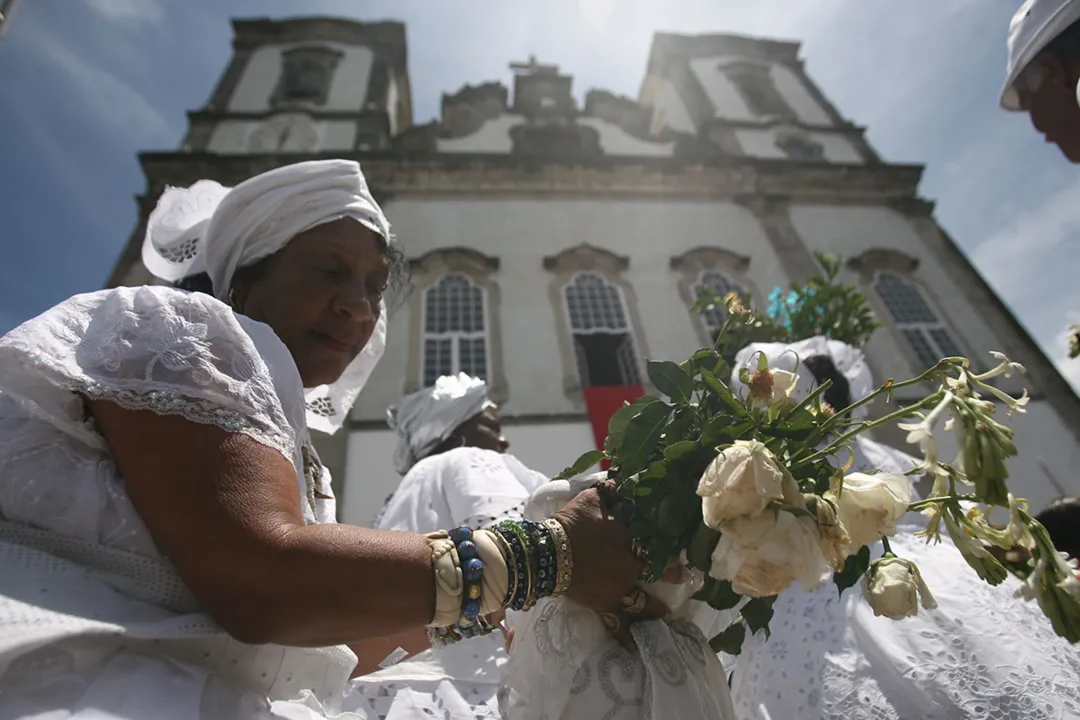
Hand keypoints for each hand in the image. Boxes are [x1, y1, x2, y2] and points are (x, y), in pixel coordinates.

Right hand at [554, 487, 672, 645]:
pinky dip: (625, 636)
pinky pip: (617, 624)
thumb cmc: (573, 525)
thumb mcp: (592, 500)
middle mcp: (629, 571)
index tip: (686, 560)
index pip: (658, 552)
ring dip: (654, 614)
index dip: (672, 557)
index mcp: (630, 545)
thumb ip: (608, 491)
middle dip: (670, 583)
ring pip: (642, 607)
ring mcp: (616, 591)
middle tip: (683, 589)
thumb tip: (618, 480)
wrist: (548, 553)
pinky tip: (633, 647)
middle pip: (655, 578)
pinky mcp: (601, 606)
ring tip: (665, 622)